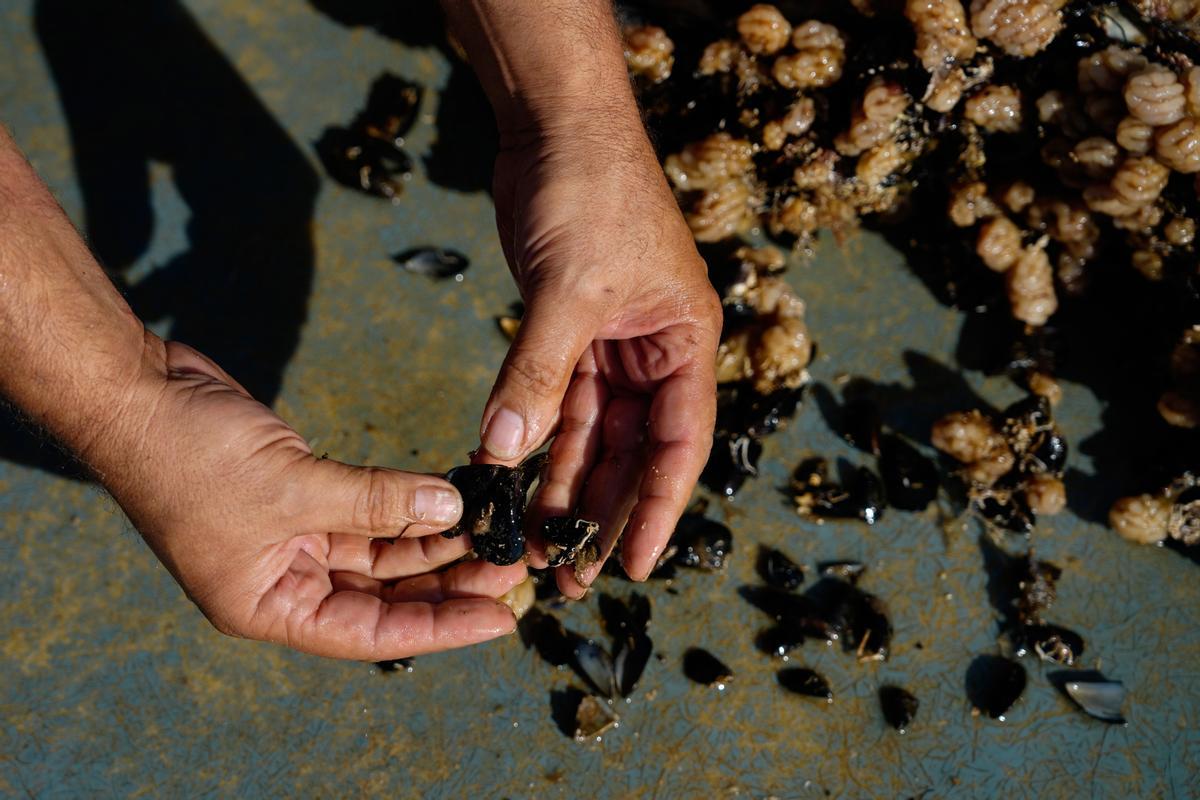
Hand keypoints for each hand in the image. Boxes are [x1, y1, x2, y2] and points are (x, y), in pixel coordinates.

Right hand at [95, 340, 523, 659]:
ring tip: (496, 532)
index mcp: (268, 606)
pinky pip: (367, 509)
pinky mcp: (301, 494)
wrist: (135, 392)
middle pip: (383, 594)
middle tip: (511, 565)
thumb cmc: (188, 456)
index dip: (439, 628)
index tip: (500, 620)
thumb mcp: (292, 487)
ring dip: (435, 541)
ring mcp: (293, 537)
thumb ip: (376, 501)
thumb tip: (450, 508)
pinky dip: (407, 504)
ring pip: (381, 551)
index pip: (370, 632)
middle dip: (448, 581)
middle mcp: (284, 581)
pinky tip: (453, 498)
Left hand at [479, 118, 721, 596]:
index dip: (659, 511)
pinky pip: (555, 400)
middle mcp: (655, 351)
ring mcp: (612, 343)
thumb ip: (537, 374)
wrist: (555, 124)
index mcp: (684, 343)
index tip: (635, 567)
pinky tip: (512, 476)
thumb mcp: (567, 290)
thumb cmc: (589, 192)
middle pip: (634, 451)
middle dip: (604, 511)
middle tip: (569, 571)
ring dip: (566, 484)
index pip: (679, 447)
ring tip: (536, 541)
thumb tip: (501, 453)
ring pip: (591, 433)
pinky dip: (535, 437)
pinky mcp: (569, 331)